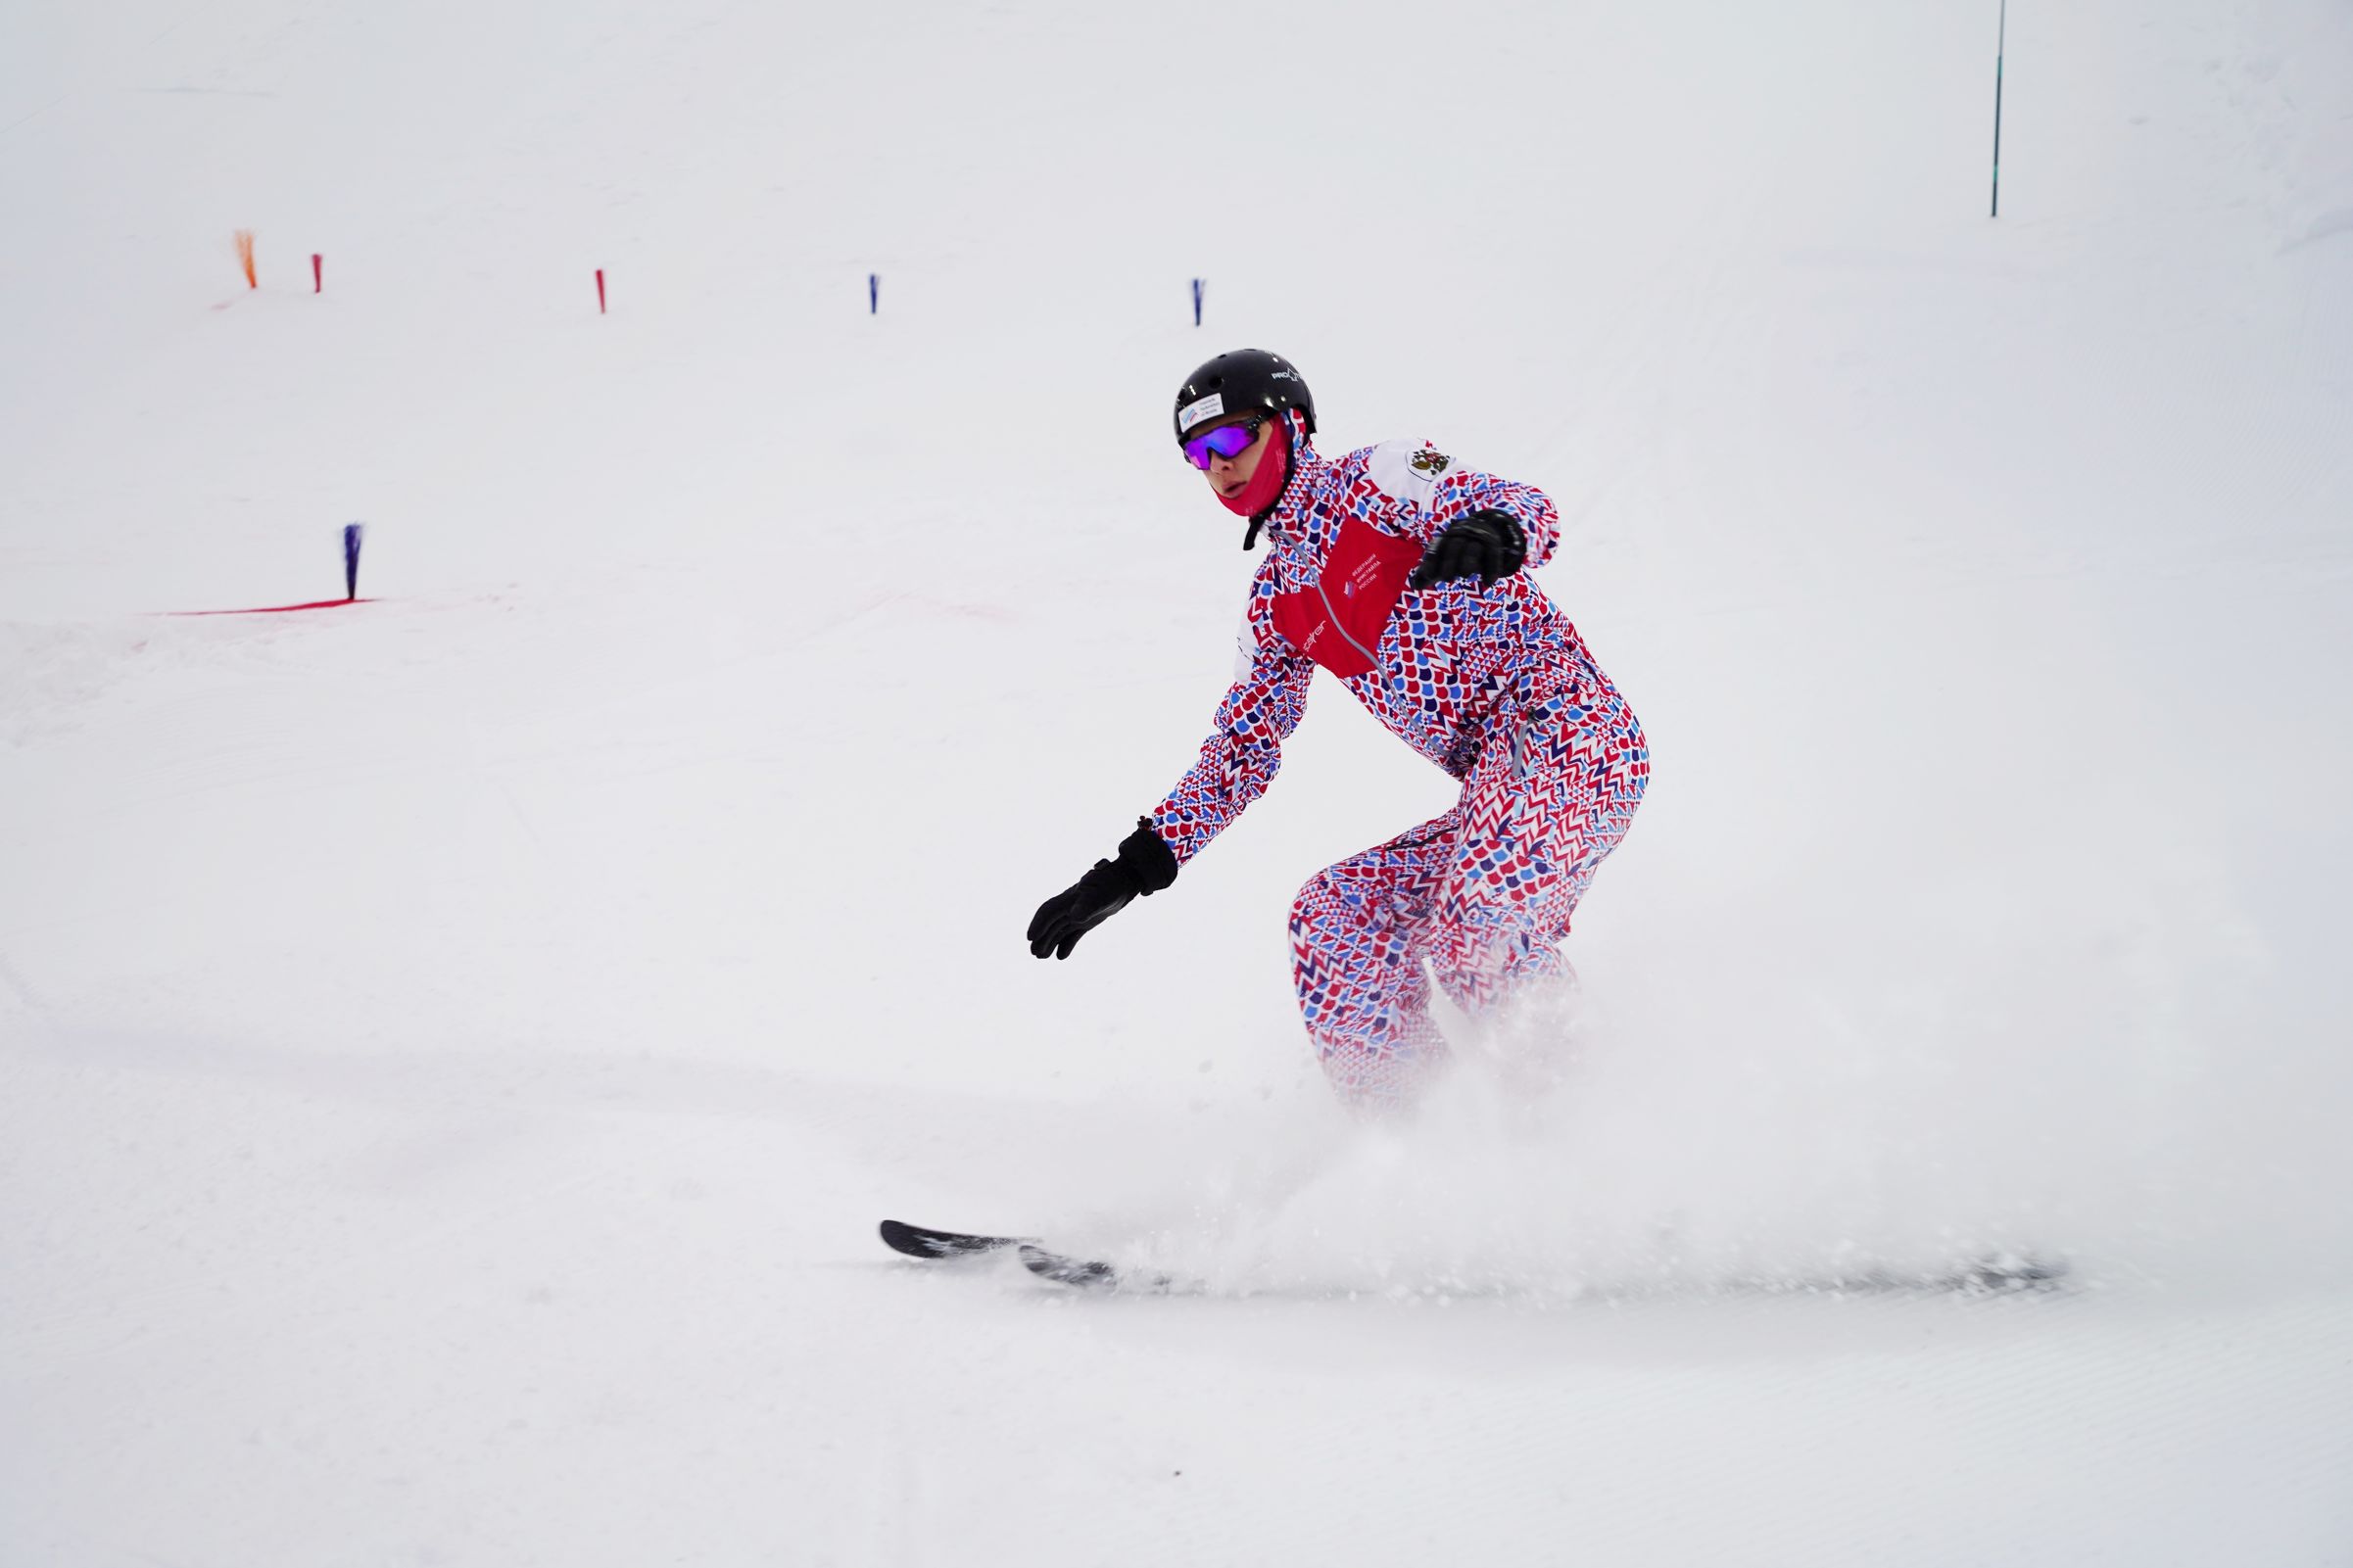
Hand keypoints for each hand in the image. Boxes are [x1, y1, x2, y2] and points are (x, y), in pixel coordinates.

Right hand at [1027, 861, 1140, 959]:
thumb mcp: (1103, 895)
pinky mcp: (1088, 920)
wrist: (1126, 880)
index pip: (1049, 911)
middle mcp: (1070, 906)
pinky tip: (1061, 956)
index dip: (1038, 924)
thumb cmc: (1113, 885)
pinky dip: (1067, 944)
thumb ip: (1089, 906)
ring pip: (1059, 930)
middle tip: (1034, 954)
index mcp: (1070, 898)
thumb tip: (1075, 917)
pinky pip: (1073, 934)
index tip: (1030, 938)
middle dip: (1041, 938)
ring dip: (1050, 942)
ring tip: (1041, 958)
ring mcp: (1079, 913)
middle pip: (1051, 923)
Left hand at [1408, 508, 1526, 590]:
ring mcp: (1478, 539)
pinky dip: (1491, 569)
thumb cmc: (1456, 551)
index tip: (1428, 576)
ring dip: (1468, 562)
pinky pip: (1493, 556)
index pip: (1436, 549)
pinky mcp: (1493, 545)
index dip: (1431, 562)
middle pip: (1454, 546)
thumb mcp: (1442, 559)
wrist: (1484, 530)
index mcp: (1445, 539)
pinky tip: (1488, 583)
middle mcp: (1461, 536)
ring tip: (1465, 576)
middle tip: (1447, 579)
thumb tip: (1416, 587)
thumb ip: (1428, 573)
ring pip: (1472, 549)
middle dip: (1449, 562)